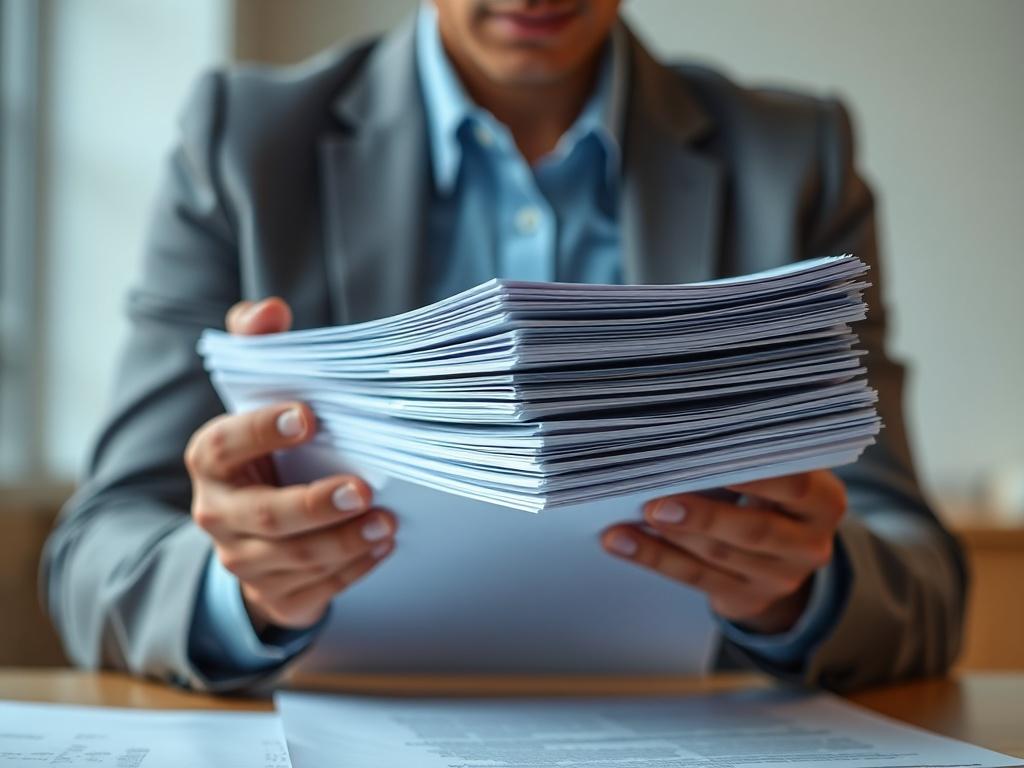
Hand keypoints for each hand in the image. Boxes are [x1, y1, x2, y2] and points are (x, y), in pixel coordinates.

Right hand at [186, 298, 396, 630]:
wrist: (256, 532)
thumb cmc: (266, 450)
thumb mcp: (257, 396)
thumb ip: (259, 346)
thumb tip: (269, 309)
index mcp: (211, 459)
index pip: (224, 444)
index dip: (261, 430)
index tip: (308, 415)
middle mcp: (219, 512)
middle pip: (263, 515)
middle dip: (314, 504)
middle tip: (362, 489)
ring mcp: (244, 559)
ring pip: (294, 559)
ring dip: (344, 542)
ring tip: (387, 522)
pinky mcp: (276, 594)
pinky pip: (316, 589)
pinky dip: (353, 569)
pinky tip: (382, 546)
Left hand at [601, 471, 845, 633]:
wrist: (780, 557)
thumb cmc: (769, 495)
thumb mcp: (777, 476)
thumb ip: (746, 458)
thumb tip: (680, 436)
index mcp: (823, 501)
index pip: (793, 486)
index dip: (755, 477)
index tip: (712, 458)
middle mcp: (809, 544)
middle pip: (754, 531)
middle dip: (703, 517)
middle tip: (658, 502)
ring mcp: (781, 578)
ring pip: (718, 557)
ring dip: (667, 540)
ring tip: (626, 523)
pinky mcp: (748, 598)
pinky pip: (695, 578)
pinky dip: (655, 557)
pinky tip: (621, 543)